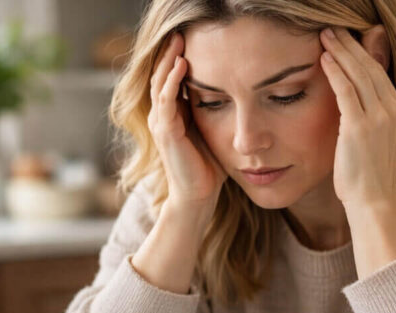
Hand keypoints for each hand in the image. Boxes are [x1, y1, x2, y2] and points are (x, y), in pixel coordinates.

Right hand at [148, 32, 226, 213]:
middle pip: (160, 76)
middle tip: (181, 32)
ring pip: (159, 83)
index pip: (169, 80)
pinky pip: (166, 100)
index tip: (190, 40)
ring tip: (179, 40)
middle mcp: (161, 117)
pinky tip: (181, 65)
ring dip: (168, 60)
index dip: (176, 59)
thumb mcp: (213, 132)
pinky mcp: (166, 132)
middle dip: (169, 53)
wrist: (198, 196)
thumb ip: (216, 114)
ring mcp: (160, 124)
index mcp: (171, 116)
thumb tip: (236, 96)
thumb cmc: (209, 168)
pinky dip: (173, 81)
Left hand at [319, 26, 395, 208]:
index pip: (379, 72)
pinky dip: (335, 71)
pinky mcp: (360, 126)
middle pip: (370, 67)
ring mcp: (379, 117)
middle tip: (332, 29)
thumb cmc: (368, 176)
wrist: (373, 202)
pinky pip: (346, 90)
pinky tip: (324, 59)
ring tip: (324, 36)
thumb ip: (368, 115)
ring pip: (358, 73)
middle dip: (350, 44)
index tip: (346, 40)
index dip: (362, 52)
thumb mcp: (374, 140)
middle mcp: (393, 110)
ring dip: (340, 51)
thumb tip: (357, 99)